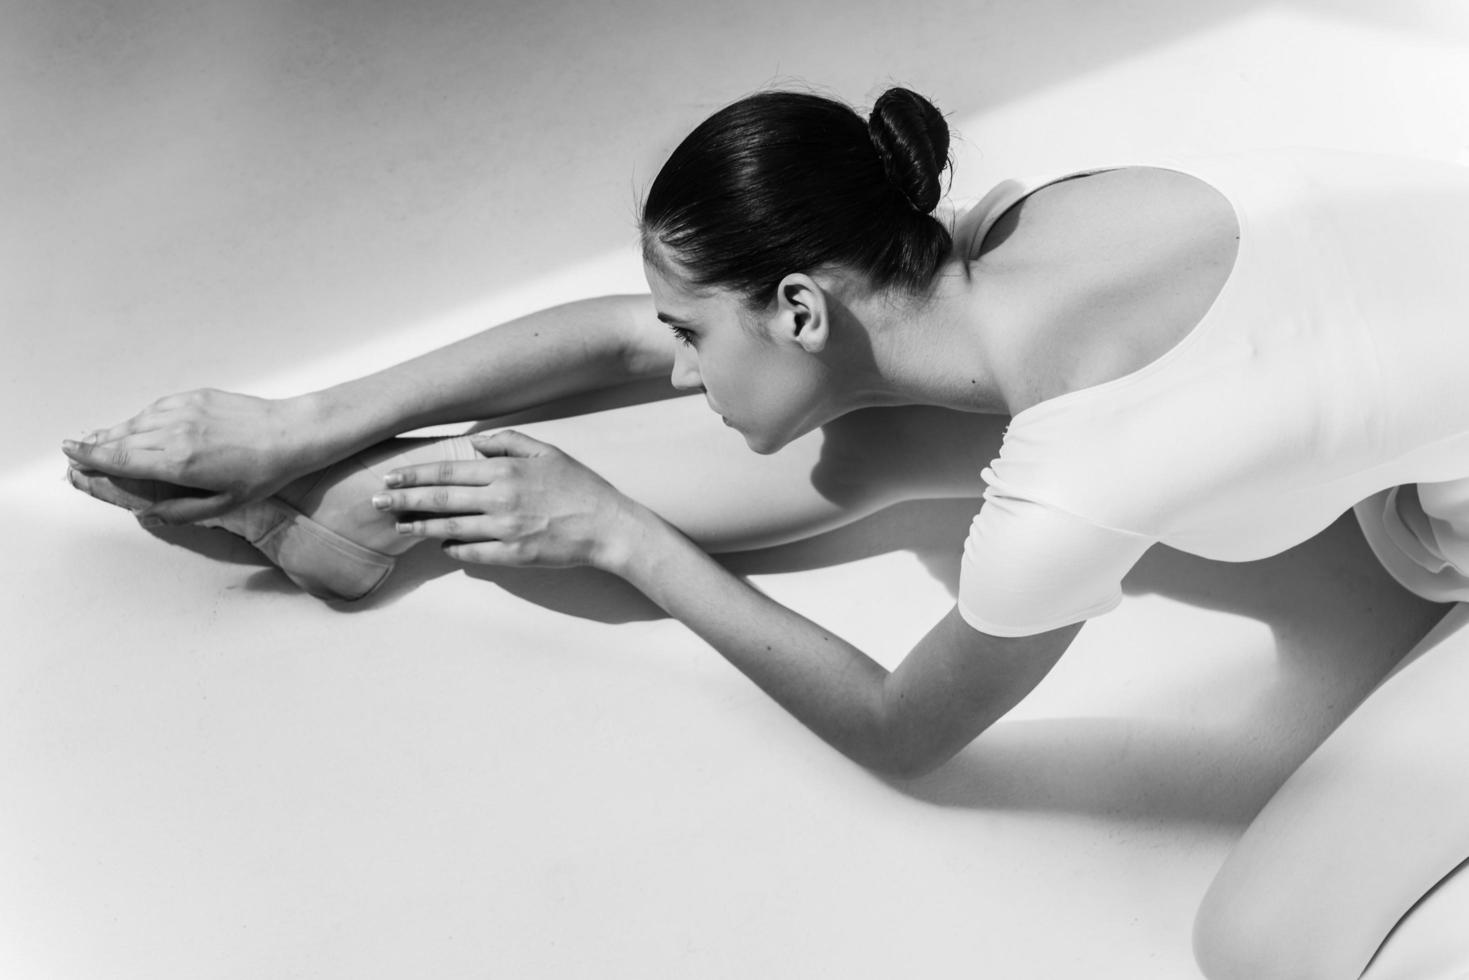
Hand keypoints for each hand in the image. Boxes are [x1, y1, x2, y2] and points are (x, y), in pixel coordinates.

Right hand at [60, 389, 318, 523]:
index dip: (92, 457)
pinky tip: (140, 426)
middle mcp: (175, 432)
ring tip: (102, 439)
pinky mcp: (196, 397)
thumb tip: (147, 515)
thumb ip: (181, 511)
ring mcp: (185, 410)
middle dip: (96, 445)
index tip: (71, 453)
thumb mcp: (224, 505)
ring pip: (138, 421)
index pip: (122, 459)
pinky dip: (143, 418)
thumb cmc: (262, 474)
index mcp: (178, 463)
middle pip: (122, 438)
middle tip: (76, 450)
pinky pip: (159, 408)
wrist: (291, 434)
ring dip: (117, 431)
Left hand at [374, 430, 651, 570]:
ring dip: (420, 528)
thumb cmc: (580, 487)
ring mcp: (505, 529)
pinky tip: (441, 546)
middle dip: (403, 501)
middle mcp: (500, 498)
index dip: (415, 475)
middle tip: (376, 503)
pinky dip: (454, 549)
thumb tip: (476, 442)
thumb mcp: (548, 452)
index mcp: (505, 471)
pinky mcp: (514, 555)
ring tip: (398, 527)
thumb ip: (509, 442)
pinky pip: (474, 552)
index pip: (448, 471)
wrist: (608, 526)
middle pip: (440, 499)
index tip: (391, 479)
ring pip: (450, 528)